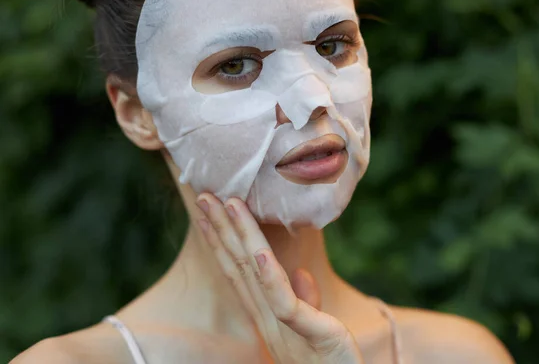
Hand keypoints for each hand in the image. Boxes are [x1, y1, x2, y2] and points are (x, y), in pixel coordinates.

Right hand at [195, 193, 364, 363]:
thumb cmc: (330, 363)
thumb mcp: (315, 327)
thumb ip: (305, 300)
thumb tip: (299, 273)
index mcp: (268, 316)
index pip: (240, 272)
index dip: (223, 241)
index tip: (211, 211)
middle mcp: (267, 319)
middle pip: (239, 266)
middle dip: (221, 230)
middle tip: (205, 195)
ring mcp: (283, 327)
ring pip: (254, 275)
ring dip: (239, 238)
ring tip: (227, 204)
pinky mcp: (308, 333)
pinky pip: (282, 303)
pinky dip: (269, 276)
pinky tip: (258, 251)